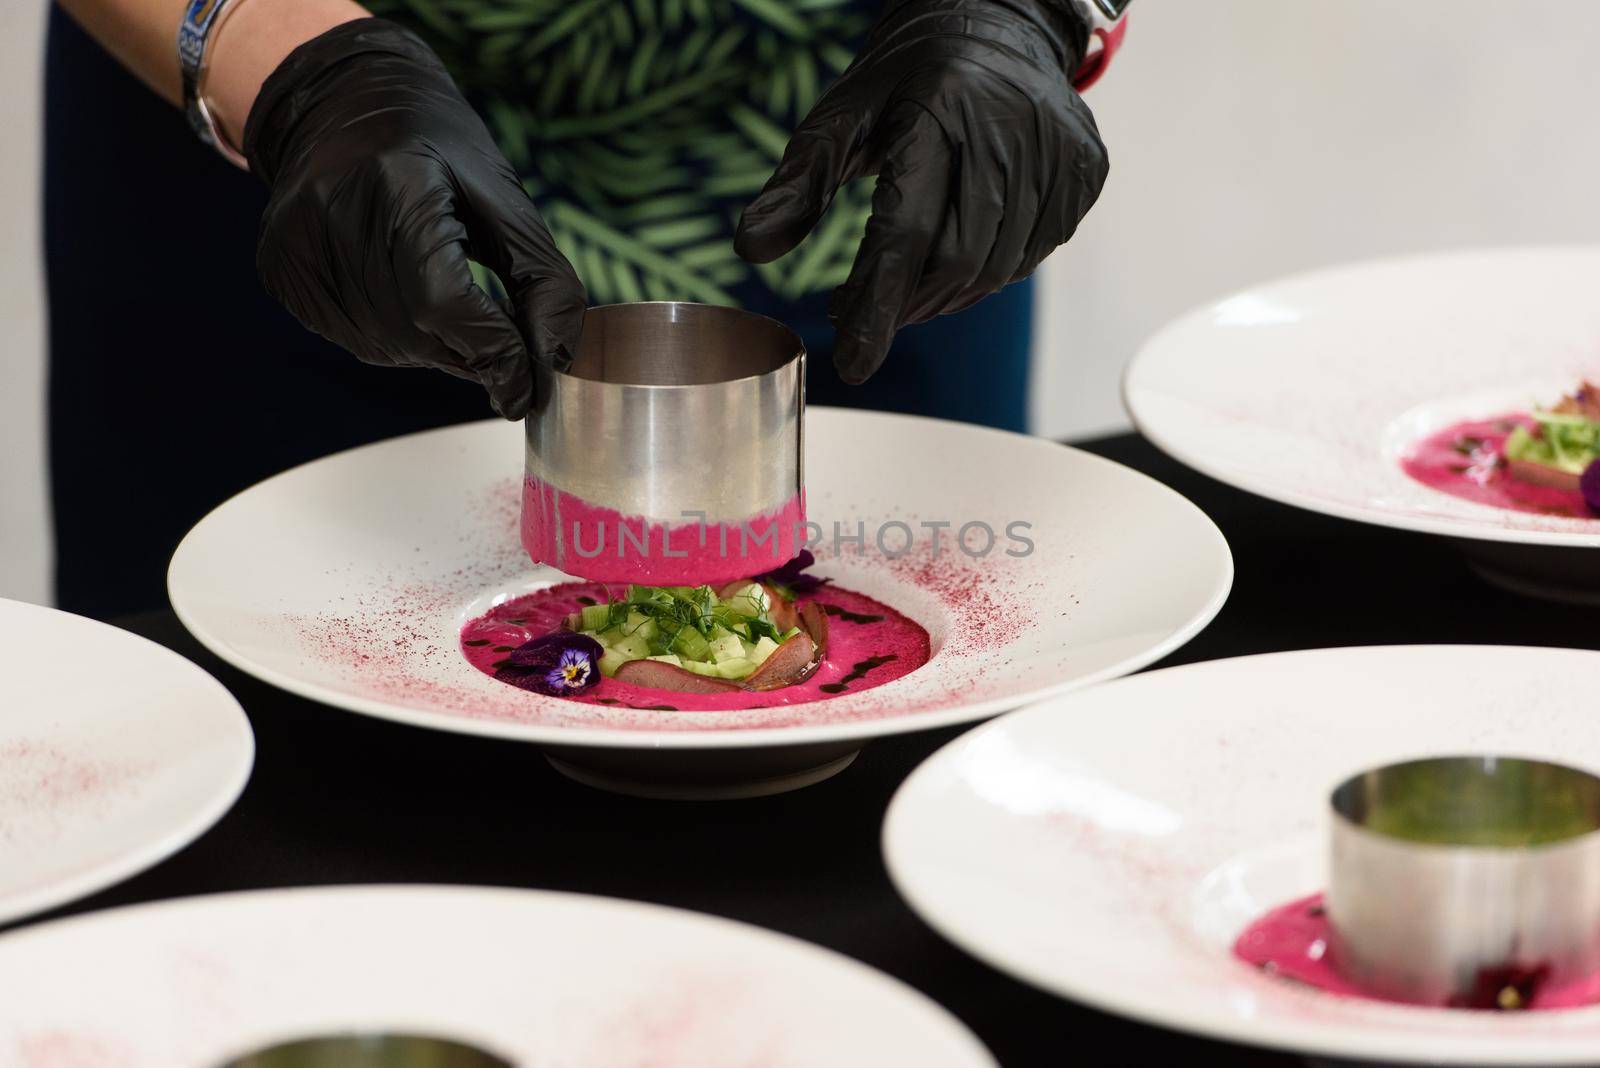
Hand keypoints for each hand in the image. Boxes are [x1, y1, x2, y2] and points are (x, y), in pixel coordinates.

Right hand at [244, 19, 584, 419]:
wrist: (344, 102)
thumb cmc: (436, 146)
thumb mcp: (504, 198)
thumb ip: (541, 280)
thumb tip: (553, 360)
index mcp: (396, 184)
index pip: (446, 302)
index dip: (495, 353)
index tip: (529, 387)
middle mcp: (333, 215)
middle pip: (418, 332)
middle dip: (474, 354)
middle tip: (504, 346)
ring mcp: (297, 247)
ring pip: (387, 348)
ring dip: (438, 350)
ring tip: (457, 310)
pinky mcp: (281, 270)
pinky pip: (354, 339)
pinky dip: (398, 339)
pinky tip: (409, 298)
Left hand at [735, 0, 1107, 383]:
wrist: (997, 25)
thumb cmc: (910, 78)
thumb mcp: (841, 117)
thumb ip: (798, 184)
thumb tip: (750, 248)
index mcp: (939, 110)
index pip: (906, 232)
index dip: (878, 306)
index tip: (854, 363)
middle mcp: (1008, 129)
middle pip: (955, 262)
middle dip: (906, 303)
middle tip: (867, 305)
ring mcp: (1057, 152)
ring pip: (997, 269)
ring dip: (945, 293)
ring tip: (908, 277)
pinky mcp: (1085, 172)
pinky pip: (1032, 254)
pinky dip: (989, 269)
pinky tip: (961, 245)